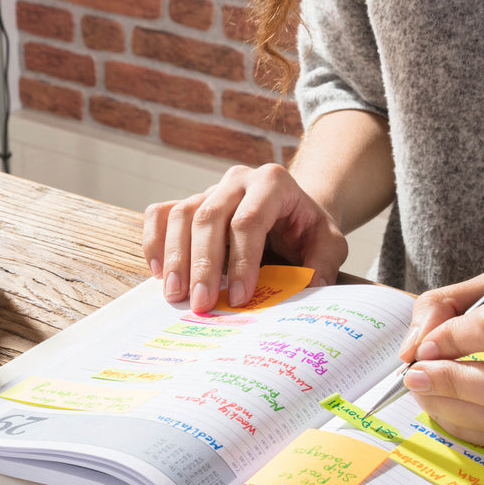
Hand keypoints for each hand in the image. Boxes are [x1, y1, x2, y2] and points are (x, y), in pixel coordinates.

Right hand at [142, 163, 348, 312]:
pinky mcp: (190, 203)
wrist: (292, 212)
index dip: (241, 261)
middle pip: (209, 217)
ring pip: (181, 215)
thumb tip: (310, 288)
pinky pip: (160, 214)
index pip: (248, 221)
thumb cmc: (307, 229)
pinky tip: (159, 273)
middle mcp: (237, 180)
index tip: (239, 298)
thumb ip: (324, 264)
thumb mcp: (330, 243)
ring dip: (175, 257)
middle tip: (201, 304)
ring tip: (176, 295)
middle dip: (202, 264)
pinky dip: (154, 242)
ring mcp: (209, 189)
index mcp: (273, 183)